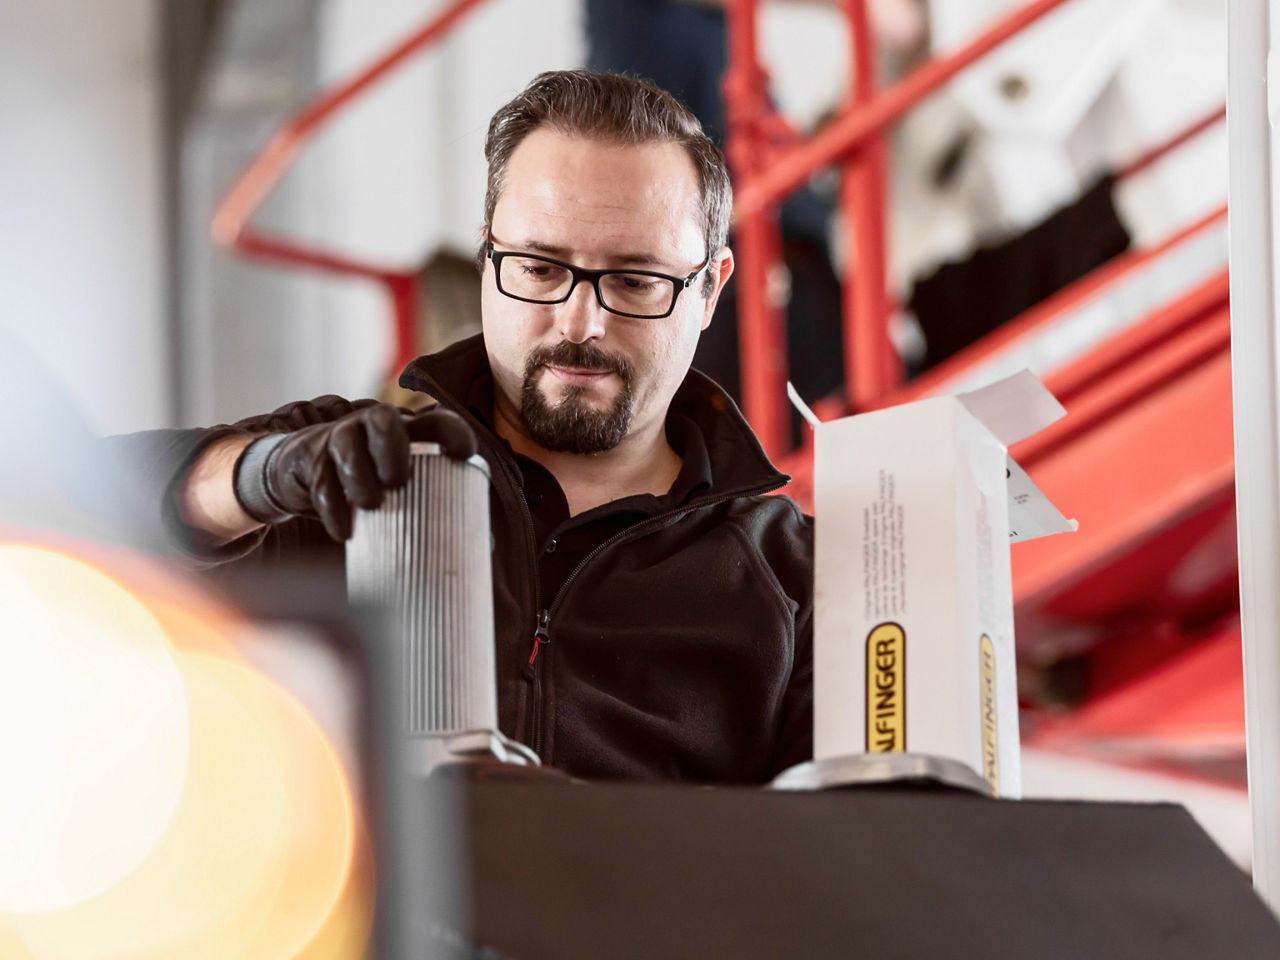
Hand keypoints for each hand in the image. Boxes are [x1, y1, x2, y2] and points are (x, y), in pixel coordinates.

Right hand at [233, 402, 476, 539]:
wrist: (305, 474)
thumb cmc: (373, 482)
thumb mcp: (407, 488)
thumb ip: (442, 510)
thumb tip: (486, 545)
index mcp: (409, 433)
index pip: (435, 420)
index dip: (452, 431)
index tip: (463, 454)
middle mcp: (373, 429)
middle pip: (383, 418)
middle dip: (391, 446)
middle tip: (398, 480)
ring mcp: (339, 441)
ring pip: (346, 442)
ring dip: (359, 473)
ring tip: (371, 504)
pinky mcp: (311, 461)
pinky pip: (319, 479)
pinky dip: (332, 507)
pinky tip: (345, 531)